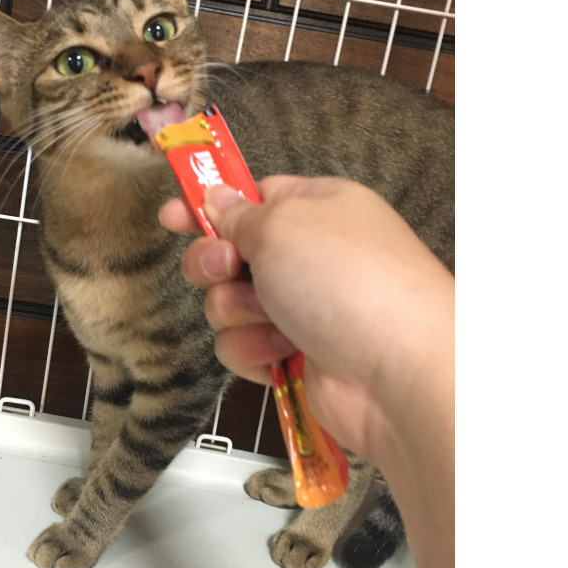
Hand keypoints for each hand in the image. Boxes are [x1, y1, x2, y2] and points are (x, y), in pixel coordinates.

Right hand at [159, 175, 453, 460]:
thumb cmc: (345, 279)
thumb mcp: (282, 225)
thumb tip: (216, 198)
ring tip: (270, 318)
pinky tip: (280, 353)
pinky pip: (243, 346)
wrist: (396, 370)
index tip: (172, 216)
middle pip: (231, 252)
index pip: (253, 197)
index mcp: (317, 207)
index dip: (210, 206)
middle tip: (226, 269)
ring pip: (229, 303)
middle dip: (216, 264)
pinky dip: (254, 350)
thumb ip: (238, 213)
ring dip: (238, 312)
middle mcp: (309, 256)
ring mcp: (303, 308)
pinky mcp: (293, 355)